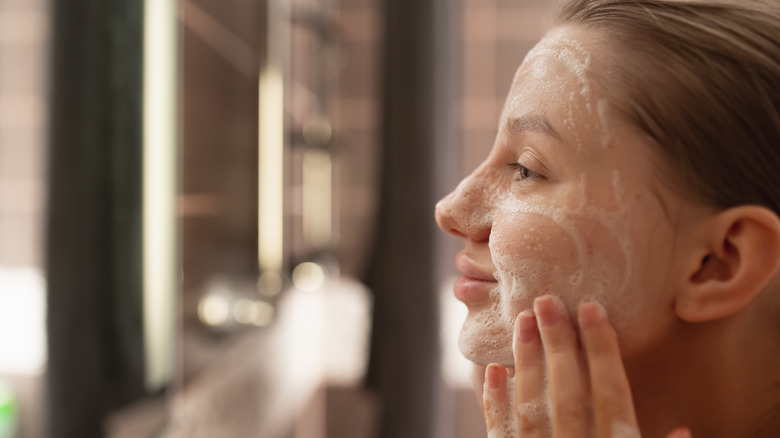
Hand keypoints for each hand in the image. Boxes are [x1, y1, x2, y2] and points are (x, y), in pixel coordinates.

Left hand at [480, 295, 690, 437]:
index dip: (601, 350)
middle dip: (558, 344)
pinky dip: (494, 402)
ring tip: (521, 322)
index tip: (591, 310)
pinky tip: (492, 371)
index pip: (610, 394)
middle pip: (568, 391)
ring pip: (532, 405)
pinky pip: (501, 434)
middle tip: (546, 301)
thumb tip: (686, 431)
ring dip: (526, 362)